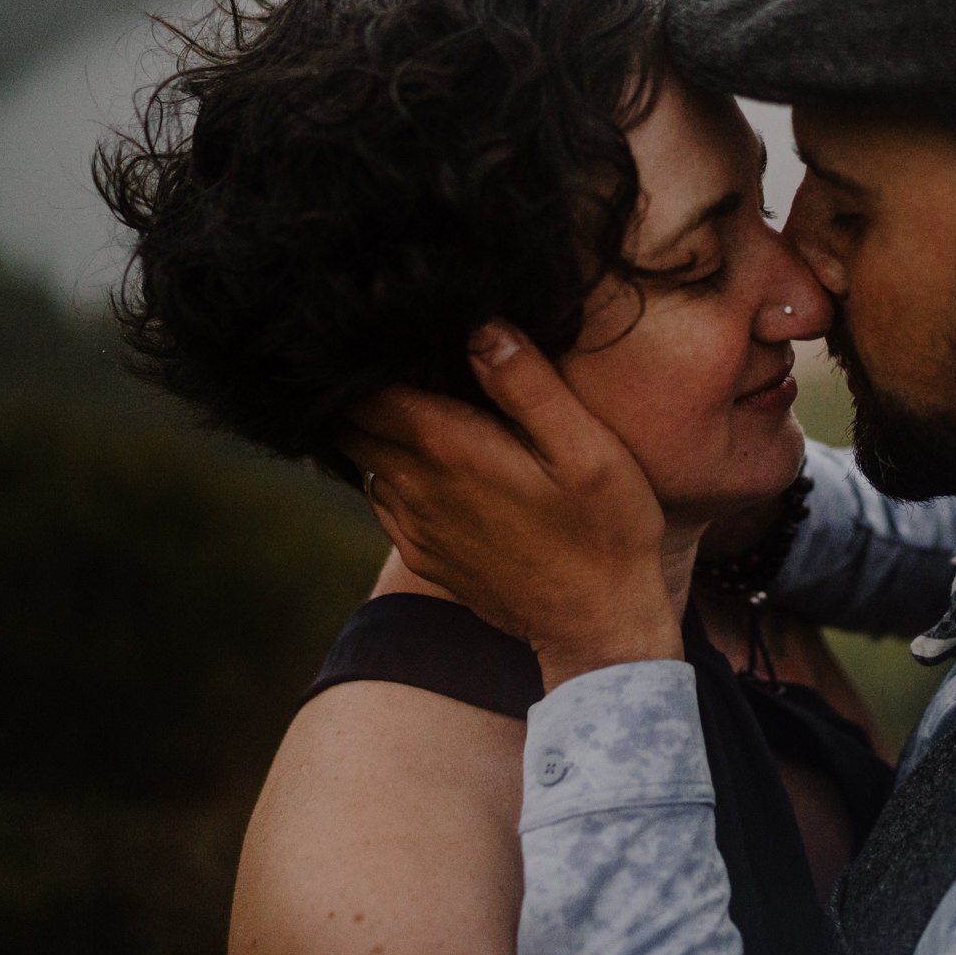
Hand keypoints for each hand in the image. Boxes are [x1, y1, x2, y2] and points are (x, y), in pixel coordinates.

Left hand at [341, 323, 682, 689]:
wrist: (599, 626)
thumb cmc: (605, 530)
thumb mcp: (586, 448)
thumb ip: (529, 385)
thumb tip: (481, 328)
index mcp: (449, 449)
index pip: (366, 389)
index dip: (366, 357)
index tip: (388, 331)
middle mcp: (417, 488)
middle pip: (350, 423)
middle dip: (360, 388)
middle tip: (396, 357)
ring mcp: (416, 527)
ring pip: (363, 462)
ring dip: (374, 429)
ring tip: (413, 398)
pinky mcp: (427, 555)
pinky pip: (384, 501)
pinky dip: (390, 471)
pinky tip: (428, 458)